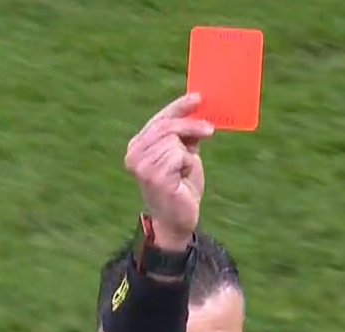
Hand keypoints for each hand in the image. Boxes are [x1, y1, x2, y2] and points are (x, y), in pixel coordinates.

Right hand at [124, 94, 213, 249]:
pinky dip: (187, 165)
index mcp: (137, 147)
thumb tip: (197, 111)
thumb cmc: (181, 189)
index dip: (178, 107)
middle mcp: (134, 154)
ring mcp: (142, 166)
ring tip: (184, 172)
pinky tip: (182, 179)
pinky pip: (178, 155)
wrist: (179, 221)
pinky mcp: (154, 176)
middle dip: (190, 125)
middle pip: (166, 126)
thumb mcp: (184, 156)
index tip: (198, 98)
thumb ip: (184, 136)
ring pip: (173, 140)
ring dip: (187, 154)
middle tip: (210, 129)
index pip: (158, 120)